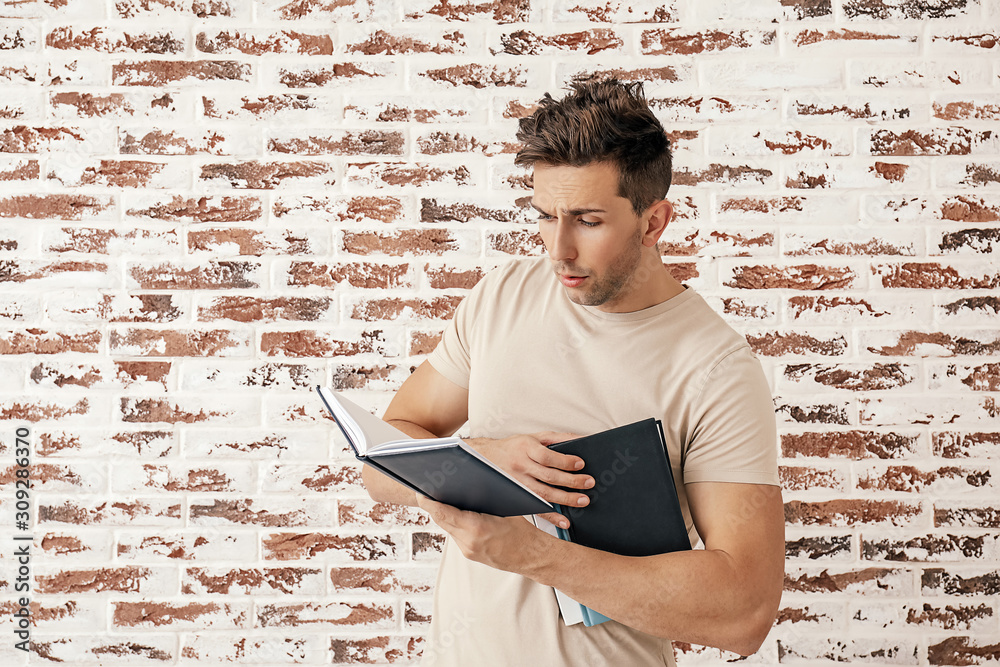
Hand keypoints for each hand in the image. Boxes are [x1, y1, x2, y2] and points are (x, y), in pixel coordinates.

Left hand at [416, 495, 554, 572]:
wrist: (532, 557)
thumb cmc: (523, 532)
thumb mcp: (504, 509)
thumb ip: (481, 501)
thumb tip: (462, 485)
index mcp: (477, 528)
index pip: (443, 513)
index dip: (428, 501)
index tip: (420, 490)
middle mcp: (468, 542)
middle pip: (441, 520)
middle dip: (433, 505)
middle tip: (426, 488)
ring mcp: (467, 551)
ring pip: (447, 527)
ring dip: (443, 514)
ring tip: (440, 497)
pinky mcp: (469, 554)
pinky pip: (455, 535)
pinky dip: (453, 523)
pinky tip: (455, 512)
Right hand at [466, 432, 593, 527]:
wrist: (485, 457)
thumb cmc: (515, 446)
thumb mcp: (534, 436)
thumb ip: (558, 438)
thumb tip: (583, 439)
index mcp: (526, 448)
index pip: (547, 456)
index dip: (564, 461)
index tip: (580, 464)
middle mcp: (521, 466)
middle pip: (548, 476)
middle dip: (571, 481)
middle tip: (589, 483)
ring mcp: (518, 484)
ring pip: (543, 494)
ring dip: (565, 499)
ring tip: (583, 500)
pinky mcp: (518, 497)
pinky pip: (535, 508)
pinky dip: (551, 516)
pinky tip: (564, 521)